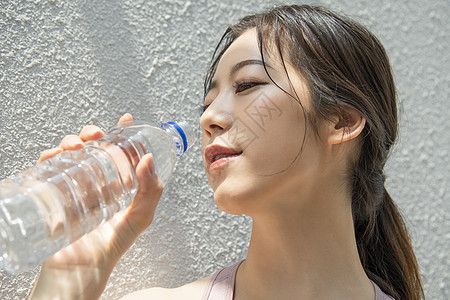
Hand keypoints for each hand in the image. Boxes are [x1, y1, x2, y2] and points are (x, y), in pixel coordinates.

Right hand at [30, 114, 162, 299]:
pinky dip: (49, 157)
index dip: (121, 132)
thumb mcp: (140, 217)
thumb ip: (150, 191)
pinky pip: (47, 169)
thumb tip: (149, 160)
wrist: (84, 268)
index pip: (118, 151)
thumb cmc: (113, 245)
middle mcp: (94, 179)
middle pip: (91, 146)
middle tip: (97, 134)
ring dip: (71, 141)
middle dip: (92, 133)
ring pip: (69, 153)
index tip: (126, 120)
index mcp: (116, 181)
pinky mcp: (53, 192)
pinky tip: (56, 156)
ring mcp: (73, 185)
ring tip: (78, 145)